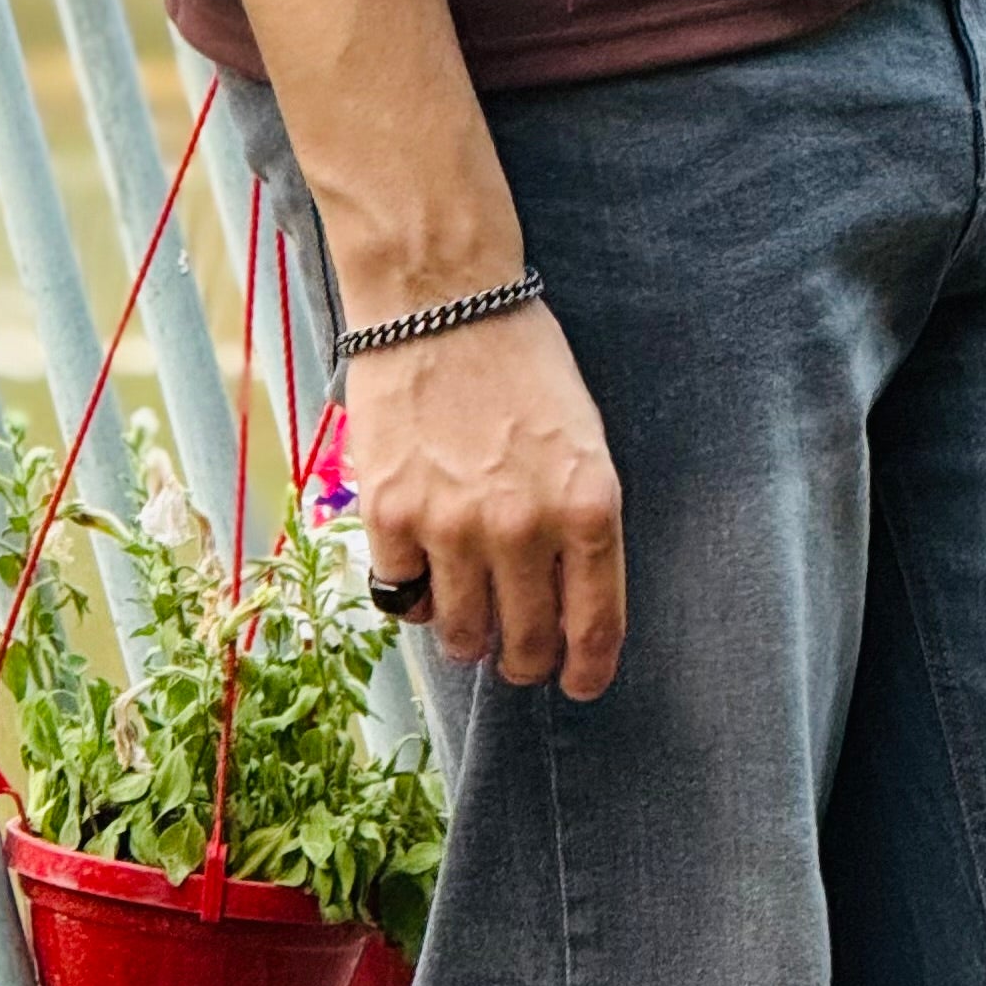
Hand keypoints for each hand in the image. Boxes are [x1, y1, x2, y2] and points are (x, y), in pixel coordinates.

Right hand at [346, 302, 627, 699]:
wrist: (441, 301)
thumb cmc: (520, 364)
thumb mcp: (584, 441)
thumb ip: (580, 525)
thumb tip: (565, 605)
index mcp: (588, 507)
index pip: (594, 626)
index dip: (585, 670)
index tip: (577, 684)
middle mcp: (524, 526)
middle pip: (525, 643)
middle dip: (523, 660)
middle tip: (516, 656)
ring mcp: (454, 526)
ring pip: (462, 634)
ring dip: (467, 637)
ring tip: (467, 616)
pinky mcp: (392, 518)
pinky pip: (404, 597)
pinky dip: (414, 594)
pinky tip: (422, 566)